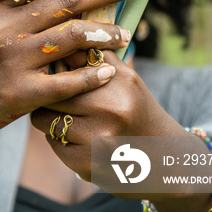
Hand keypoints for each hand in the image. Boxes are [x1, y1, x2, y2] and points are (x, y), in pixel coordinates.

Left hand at [30, 51, 183, 184]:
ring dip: (48, 118)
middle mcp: (110, 110)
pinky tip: (75, 138)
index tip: (51, 70)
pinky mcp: (89, 166)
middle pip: (54, 94)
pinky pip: (55, 146)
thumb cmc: (136, 109)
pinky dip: (58, 141)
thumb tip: (61, 45)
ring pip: (47, 121)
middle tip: (50, 96)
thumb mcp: (125, 77)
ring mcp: (99, 141)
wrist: (163, 156)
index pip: (68, 65)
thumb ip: (96, 57)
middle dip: (48, 95)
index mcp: (117, 81)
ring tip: (61, 116)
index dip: (54, 68)